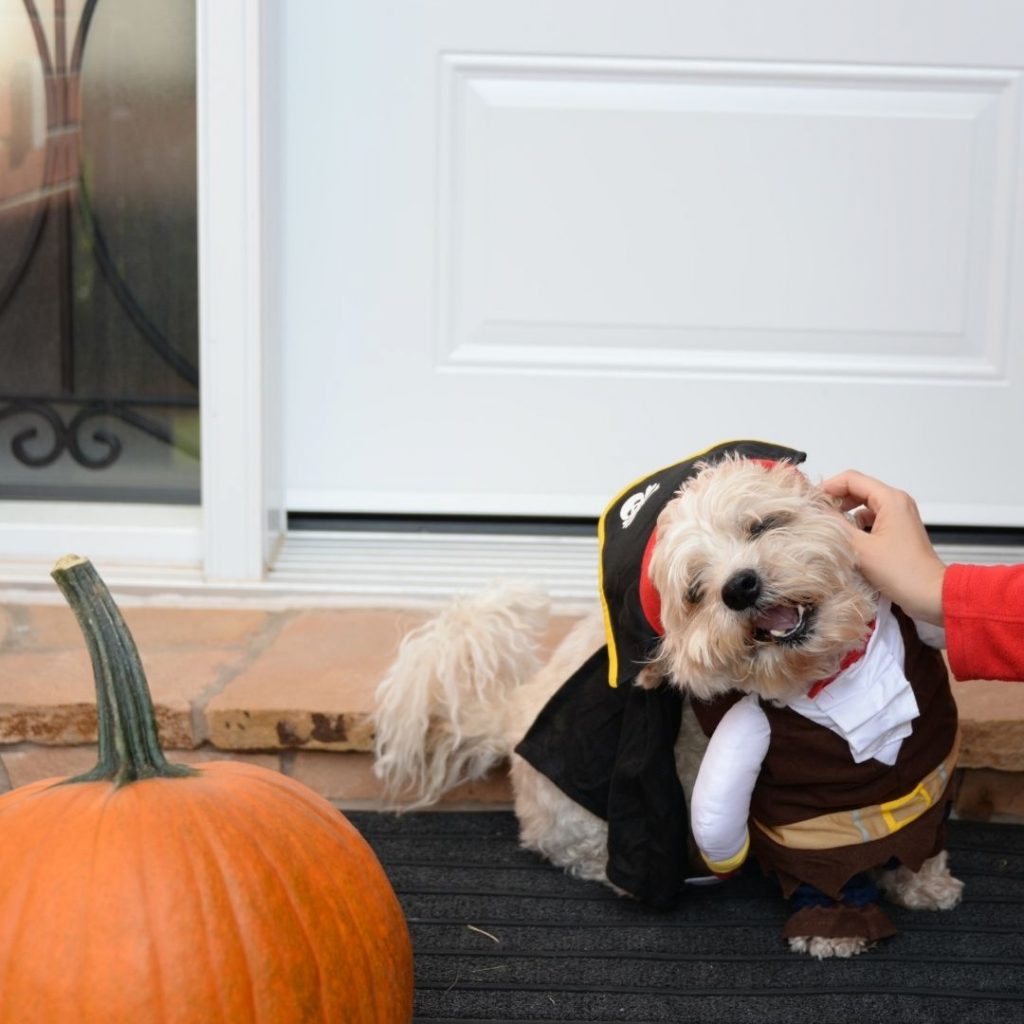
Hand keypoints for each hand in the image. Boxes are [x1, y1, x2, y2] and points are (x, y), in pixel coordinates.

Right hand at [822, 470, 946, 625]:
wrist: (931, 594)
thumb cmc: (902, 571)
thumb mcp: (861, 548)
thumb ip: (835, 525)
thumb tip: (815, 511)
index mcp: (890, 499)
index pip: (851, 479)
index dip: (828, 487)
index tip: (810, 501)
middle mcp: (897, 502)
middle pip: (858, 490)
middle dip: (835, 500)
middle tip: (815, 515)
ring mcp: (899, 517)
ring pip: (863, 505)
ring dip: (845, 514)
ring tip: (828, 529)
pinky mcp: (898, 531)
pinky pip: (871, 519)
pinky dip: (856, 525)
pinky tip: (845, 540)